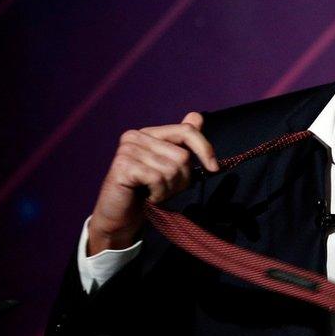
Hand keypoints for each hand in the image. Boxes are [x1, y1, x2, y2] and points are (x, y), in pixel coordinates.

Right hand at [87, 112, 218, 254]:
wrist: (120, 218)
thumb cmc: (147, 192)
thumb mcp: (170, 167)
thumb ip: (182, 143)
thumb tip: (197, 117)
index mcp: (149, 133)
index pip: (187, 130)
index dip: (205, 149)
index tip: (214, 168)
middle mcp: (136, 136)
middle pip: (182, 155)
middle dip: (182, 179)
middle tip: (166, 189)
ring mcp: (128, 150)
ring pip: (172, 169)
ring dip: (170, 189)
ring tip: (155, 193)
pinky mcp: (123, 166)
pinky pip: (158, 179)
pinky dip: (159, 194)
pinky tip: (149, 197)